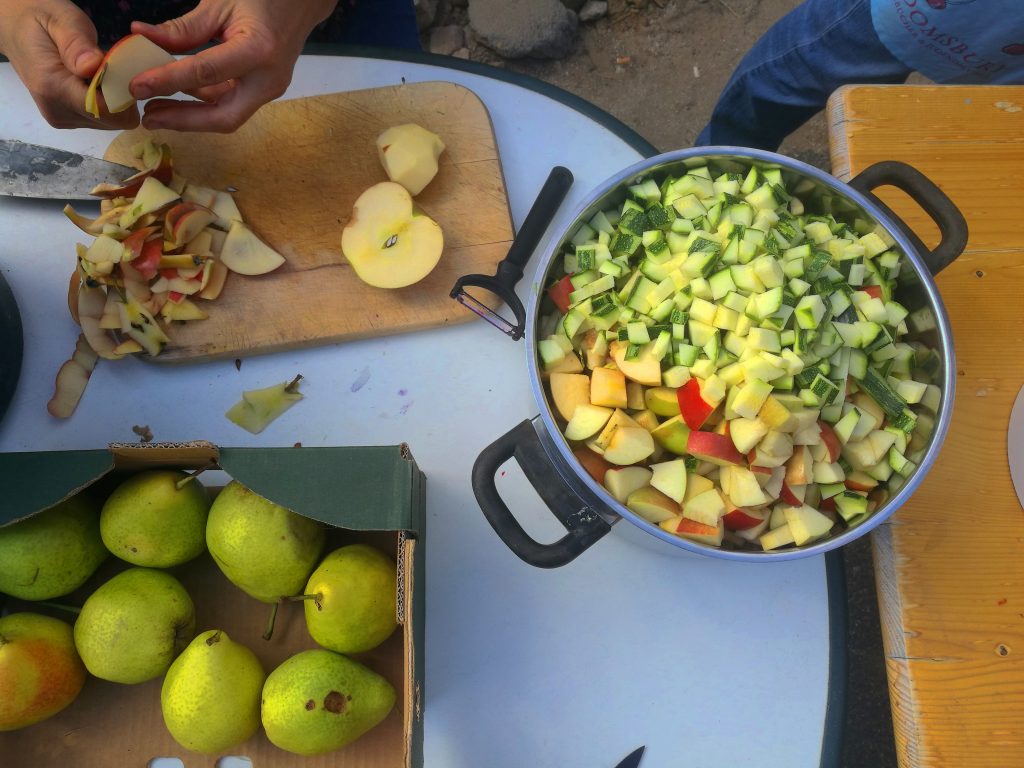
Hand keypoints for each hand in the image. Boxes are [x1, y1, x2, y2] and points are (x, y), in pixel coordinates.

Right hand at [0, 0, 139, 129]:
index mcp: (54, 88)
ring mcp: (62, 119)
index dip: (124, 94)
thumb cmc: (41, 19)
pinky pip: (101, 118)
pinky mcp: (67, 120)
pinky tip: (93, 81)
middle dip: (121, 95)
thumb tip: (93, 66)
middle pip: (113, 120)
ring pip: (110, 121)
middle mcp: (57, 111)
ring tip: (99, 72)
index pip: (107, 111)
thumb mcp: (61, 19)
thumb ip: (77, 44)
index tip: (123, 70)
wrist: (16, 29)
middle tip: (111, 67)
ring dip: (113, 98)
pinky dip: (104, 101)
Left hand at [129, 0, 337, 132]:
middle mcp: (268, 79)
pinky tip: (177, 98)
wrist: (301, 3)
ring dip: (190, 116)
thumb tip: (141, 35)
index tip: (137, 88)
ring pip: (226, 115)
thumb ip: (183, 28)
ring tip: (154, 110)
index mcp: (258, 51)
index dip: (168, 82)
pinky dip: (202, 104)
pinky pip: (230, 104)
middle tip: (148, 118)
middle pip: (224, 116)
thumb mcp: (219, 5)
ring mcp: (269, 89)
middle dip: (184, 121)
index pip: (206, 73)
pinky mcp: (263, 92)